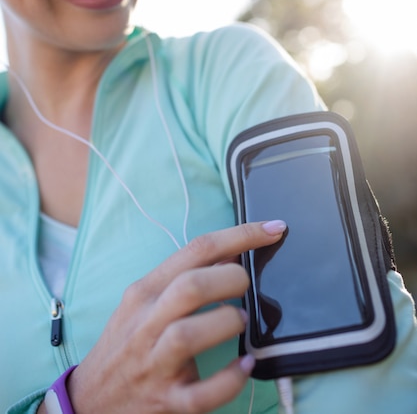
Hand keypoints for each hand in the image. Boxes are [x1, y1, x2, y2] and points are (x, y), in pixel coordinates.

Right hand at [63, 220, 285, 413]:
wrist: (92, 399)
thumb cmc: (127, 341)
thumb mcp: (145, 301)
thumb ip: (183, 278)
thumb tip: (233, 254)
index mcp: (145, 291)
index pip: (196, 250)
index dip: (240, 235)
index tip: (273, 229)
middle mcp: (147, 322)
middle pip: (191, 287)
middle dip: (232, 279)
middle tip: (247, 285)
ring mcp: (154, 363)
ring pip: (189, 335)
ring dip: (227, 322)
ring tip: (241, 321)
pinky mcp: (166, 401)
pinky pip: (201, 393)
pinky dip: (229, 379)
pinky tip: (245, 366)